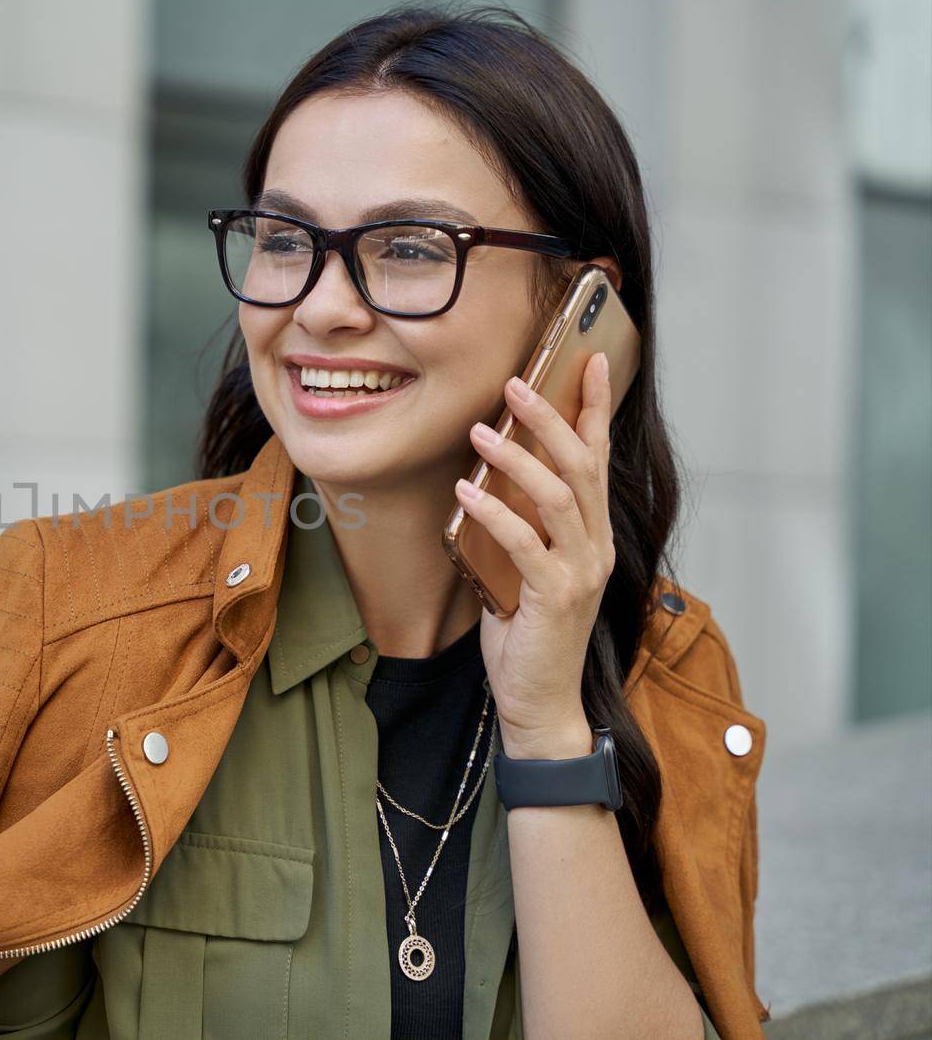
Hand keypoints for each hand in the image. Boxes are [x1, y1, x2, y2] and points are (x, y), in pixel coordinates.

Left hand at [454, 352, 614, 759]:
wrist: (539, 702)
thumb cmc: (527, 634)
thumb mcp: (522, 568)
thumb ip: (517, 527)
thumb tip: (483, 480)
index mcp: (592, 535)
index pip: (598, 458)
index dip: (596, 408)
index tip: (593, 361)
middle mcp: (595, 546)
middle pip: (581, 465)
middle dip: (551, 417)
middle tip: (515, 382)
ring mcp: (581, 571)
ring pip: (556, 496)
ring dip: (517, 457)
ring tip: (480, 431)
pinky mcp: (556, 596)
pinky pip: (524, 541)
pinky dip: (492, 512)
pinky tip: (465, 491)